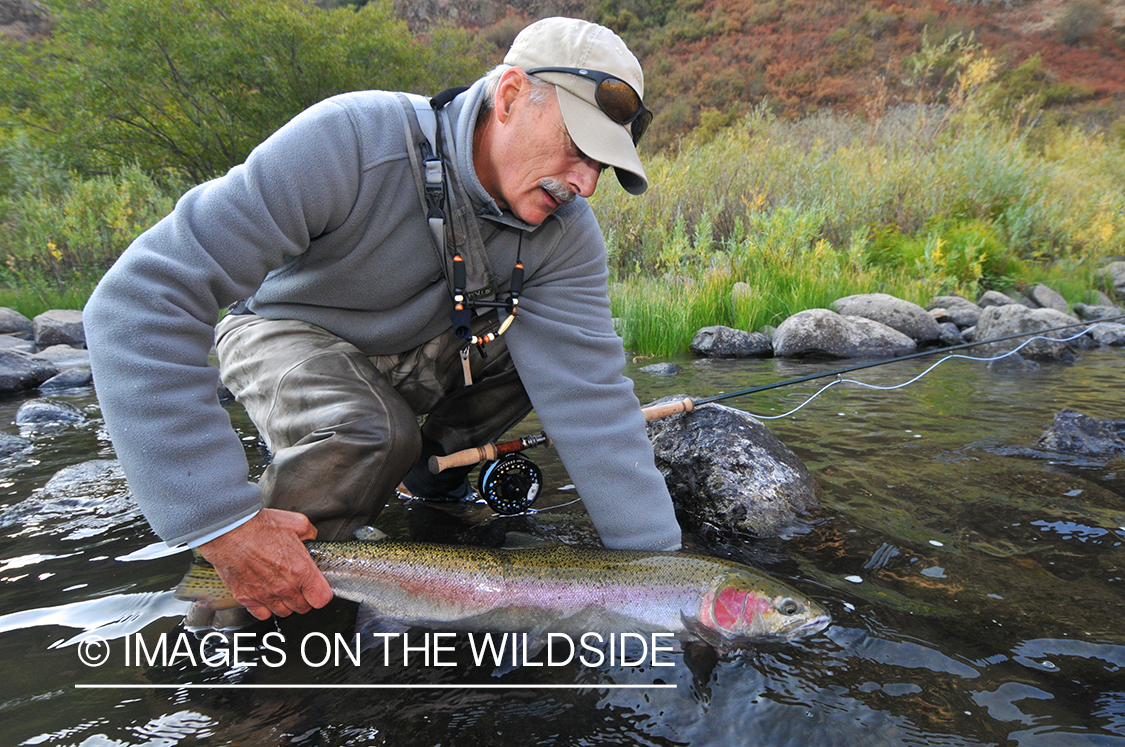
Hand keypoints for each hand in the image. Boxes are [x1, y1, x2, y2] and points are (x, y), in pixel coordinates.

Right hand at [198, 508, 333, 619]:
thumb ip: (309, 534)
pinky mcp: (246, 597)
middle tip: (300, 586)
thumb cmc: (258, 526)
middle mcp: (285, 586)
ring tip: (282, 589)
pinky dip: (265, 607)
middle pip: (303, 607)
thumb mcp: (296, 523)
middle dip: (305, 598)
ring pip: (284, 612)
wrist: (228, 531)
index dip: (321, 593)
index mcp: (300, 570)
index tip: (318, 587)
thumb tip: (311, 538)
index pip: (322, 598)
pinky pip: (262, 614)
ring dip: (286, 603)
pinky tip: (266, 594)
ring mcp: (265, 594)